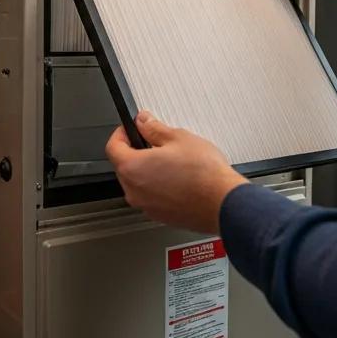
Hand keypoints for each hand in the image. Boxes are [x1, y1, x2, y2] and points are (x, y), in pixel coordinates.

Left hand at [105, 111, 247, 234]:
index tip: (131, 128)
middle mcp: (134, 191)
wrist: (223, 204)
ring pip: (138, 183)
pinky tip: (178, 178)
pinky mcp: (160, 216)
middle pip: (124, 166)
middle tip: (155, 141)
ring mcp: (146, 206)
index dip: (121, 133)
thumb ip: (154, 128)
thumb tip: (144, 121)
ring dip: (148, 170)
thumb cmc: (204, 175)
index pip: (112, 147)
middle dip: (136, 151)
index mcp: (133, 168)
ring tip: (172, 161)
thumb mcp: (178, 138)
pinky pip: (152, 196)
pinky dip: (159, 186)